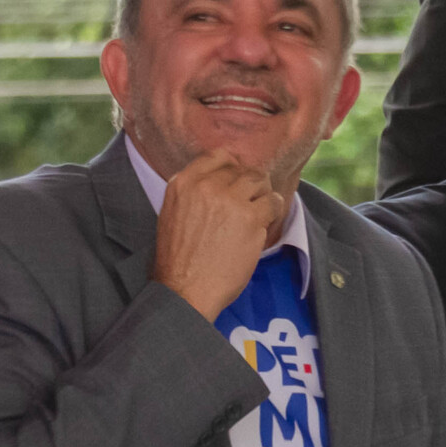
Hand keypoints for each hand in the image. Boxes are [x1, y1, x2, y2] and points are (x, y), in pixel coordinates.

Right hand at [150, 151, 286, 320]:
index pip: (217, 156)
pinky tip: (267, 220)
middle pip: (242, 169)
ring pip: (260, 181)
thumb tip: (219, 182)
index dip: (233, 165)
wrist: (185, 290)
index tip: (238, 177)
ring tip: (262, 208)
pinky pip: (273, 202)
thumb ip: (192, 194)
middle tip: (253, 198)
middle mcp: (206, 186)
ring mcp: (229, 200)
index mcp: (183, 184)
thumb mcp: (171, 215)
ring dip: (264, 194)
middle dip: (251, 182)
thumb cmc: (177, 261)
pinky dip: (274, 210)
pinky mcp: (250, 218)